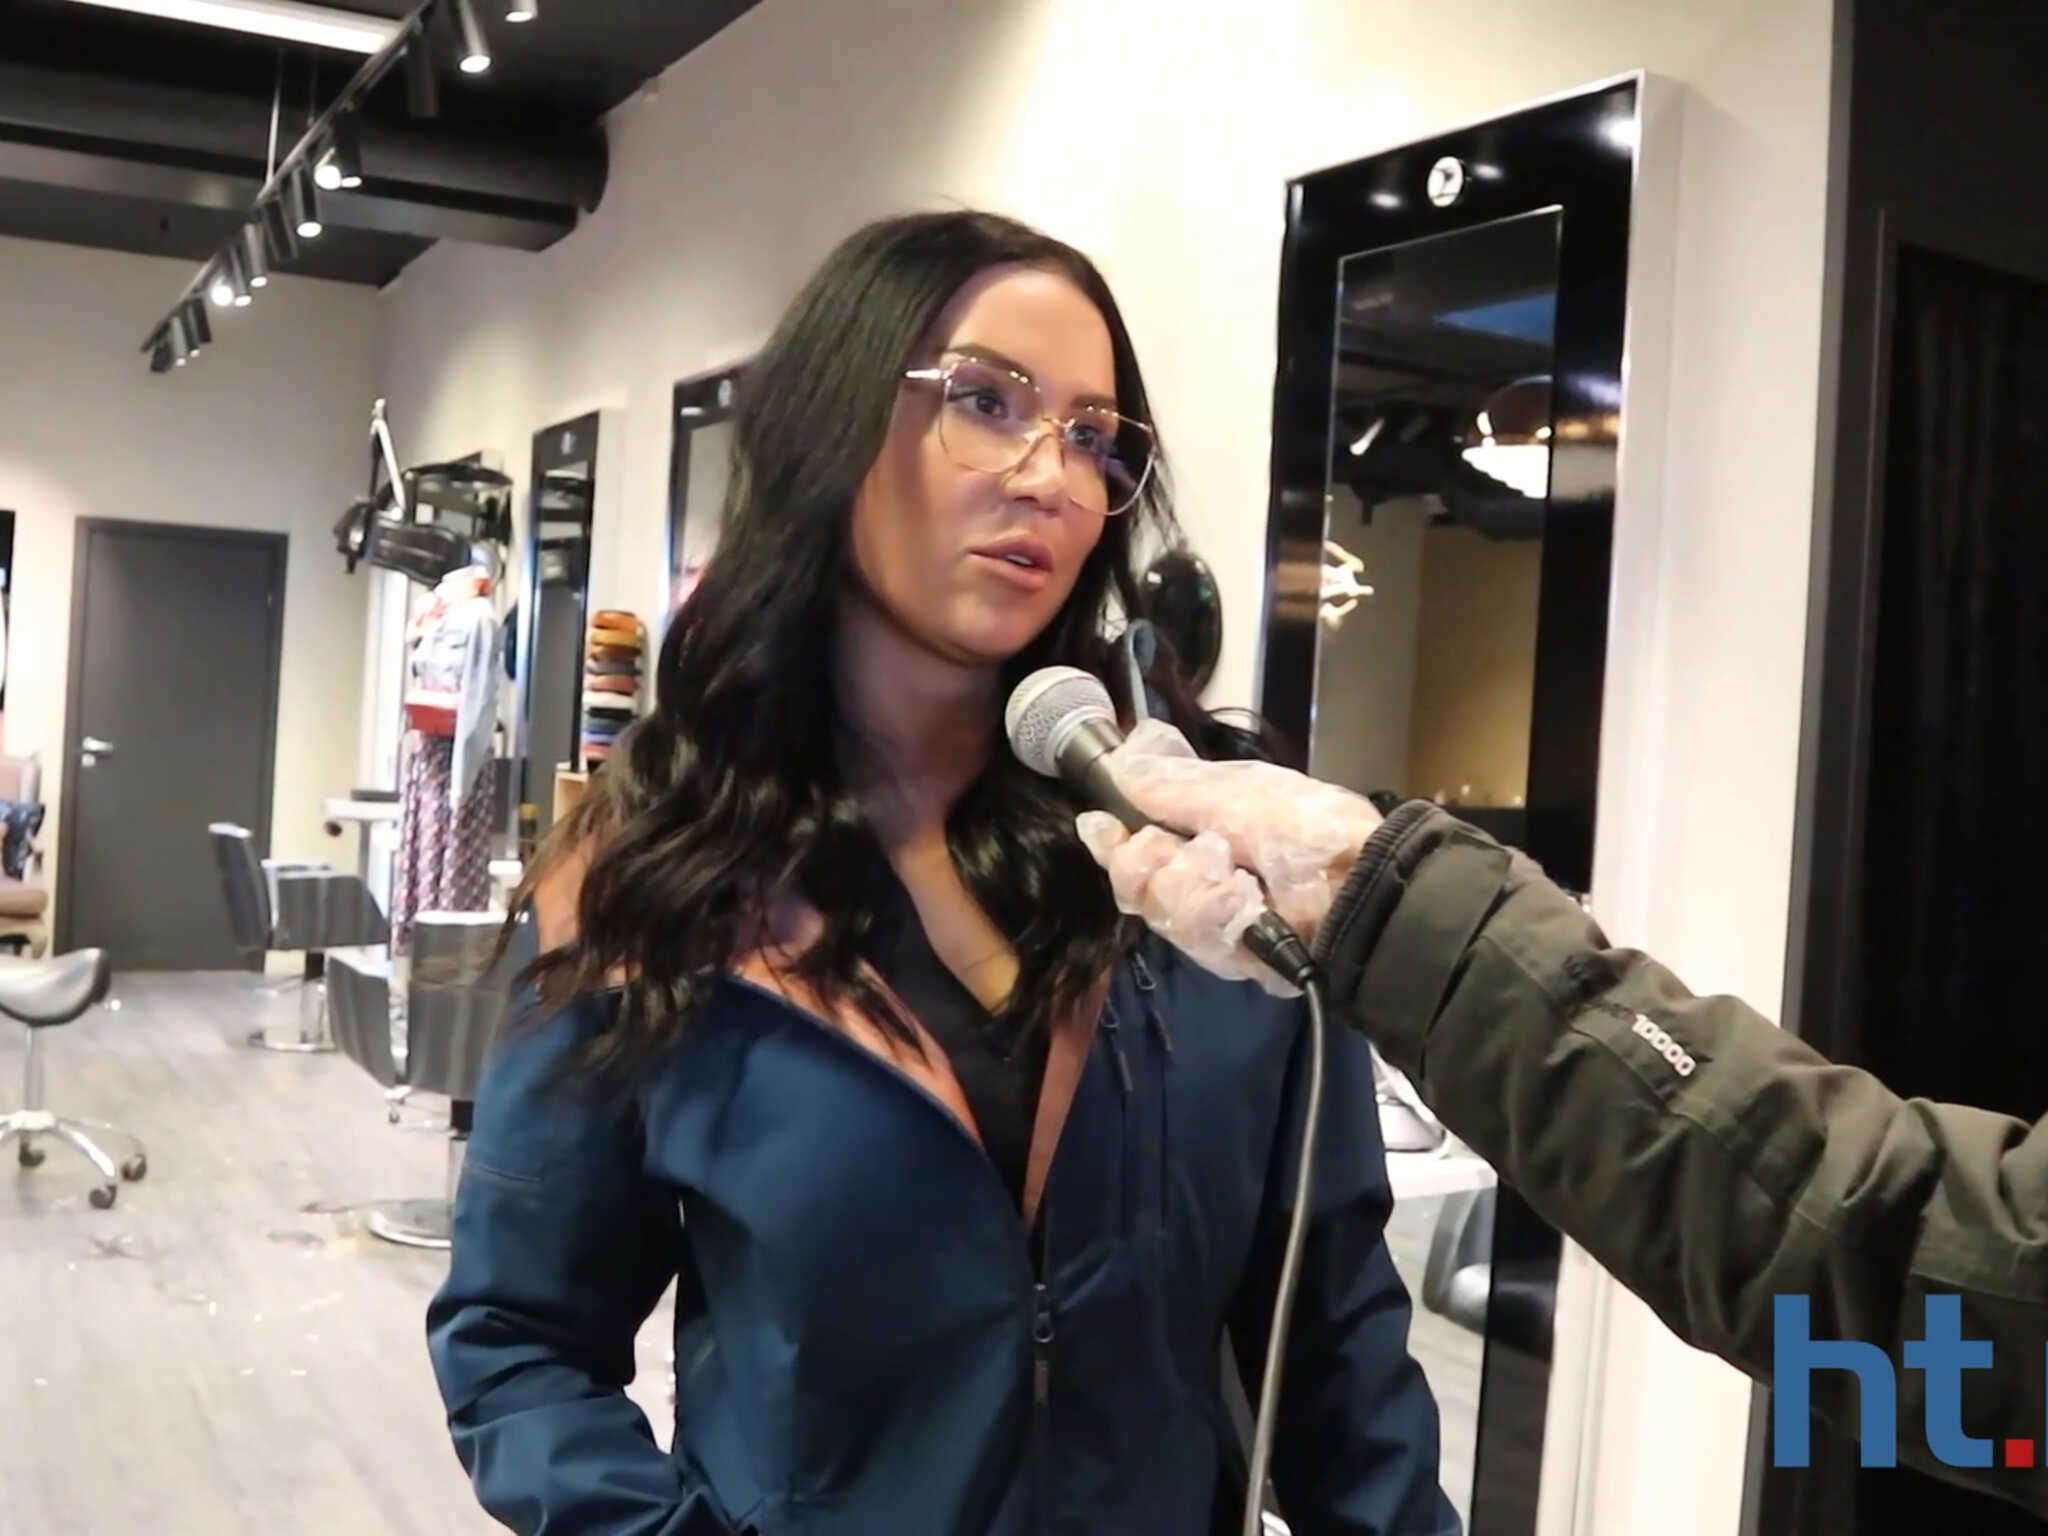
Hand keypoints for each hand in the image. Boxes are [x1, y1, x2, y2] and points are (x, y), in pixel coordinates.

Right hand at [1074, 720, 1382, 995]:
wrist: (1358, 887)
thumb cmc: (1303, 827)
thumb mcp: (1237, 794)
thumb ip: (1174, 788)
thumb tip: (1119, 768)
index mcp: (1204, 833)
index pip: (1136, 844)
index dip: (1114, 838)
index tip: (1101, 824)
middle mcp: (1202, 877)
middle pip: (1135, 883)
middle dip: (1147, 864)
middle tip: (1172, 853)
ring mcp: (1214, 921)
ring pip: (1159, 909)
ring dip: (1190, 889)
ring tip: (1232, 880)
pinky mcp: (1230, 957)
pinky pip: (1194, 938)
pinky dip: (1216, 916)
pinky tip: (1244, 905)